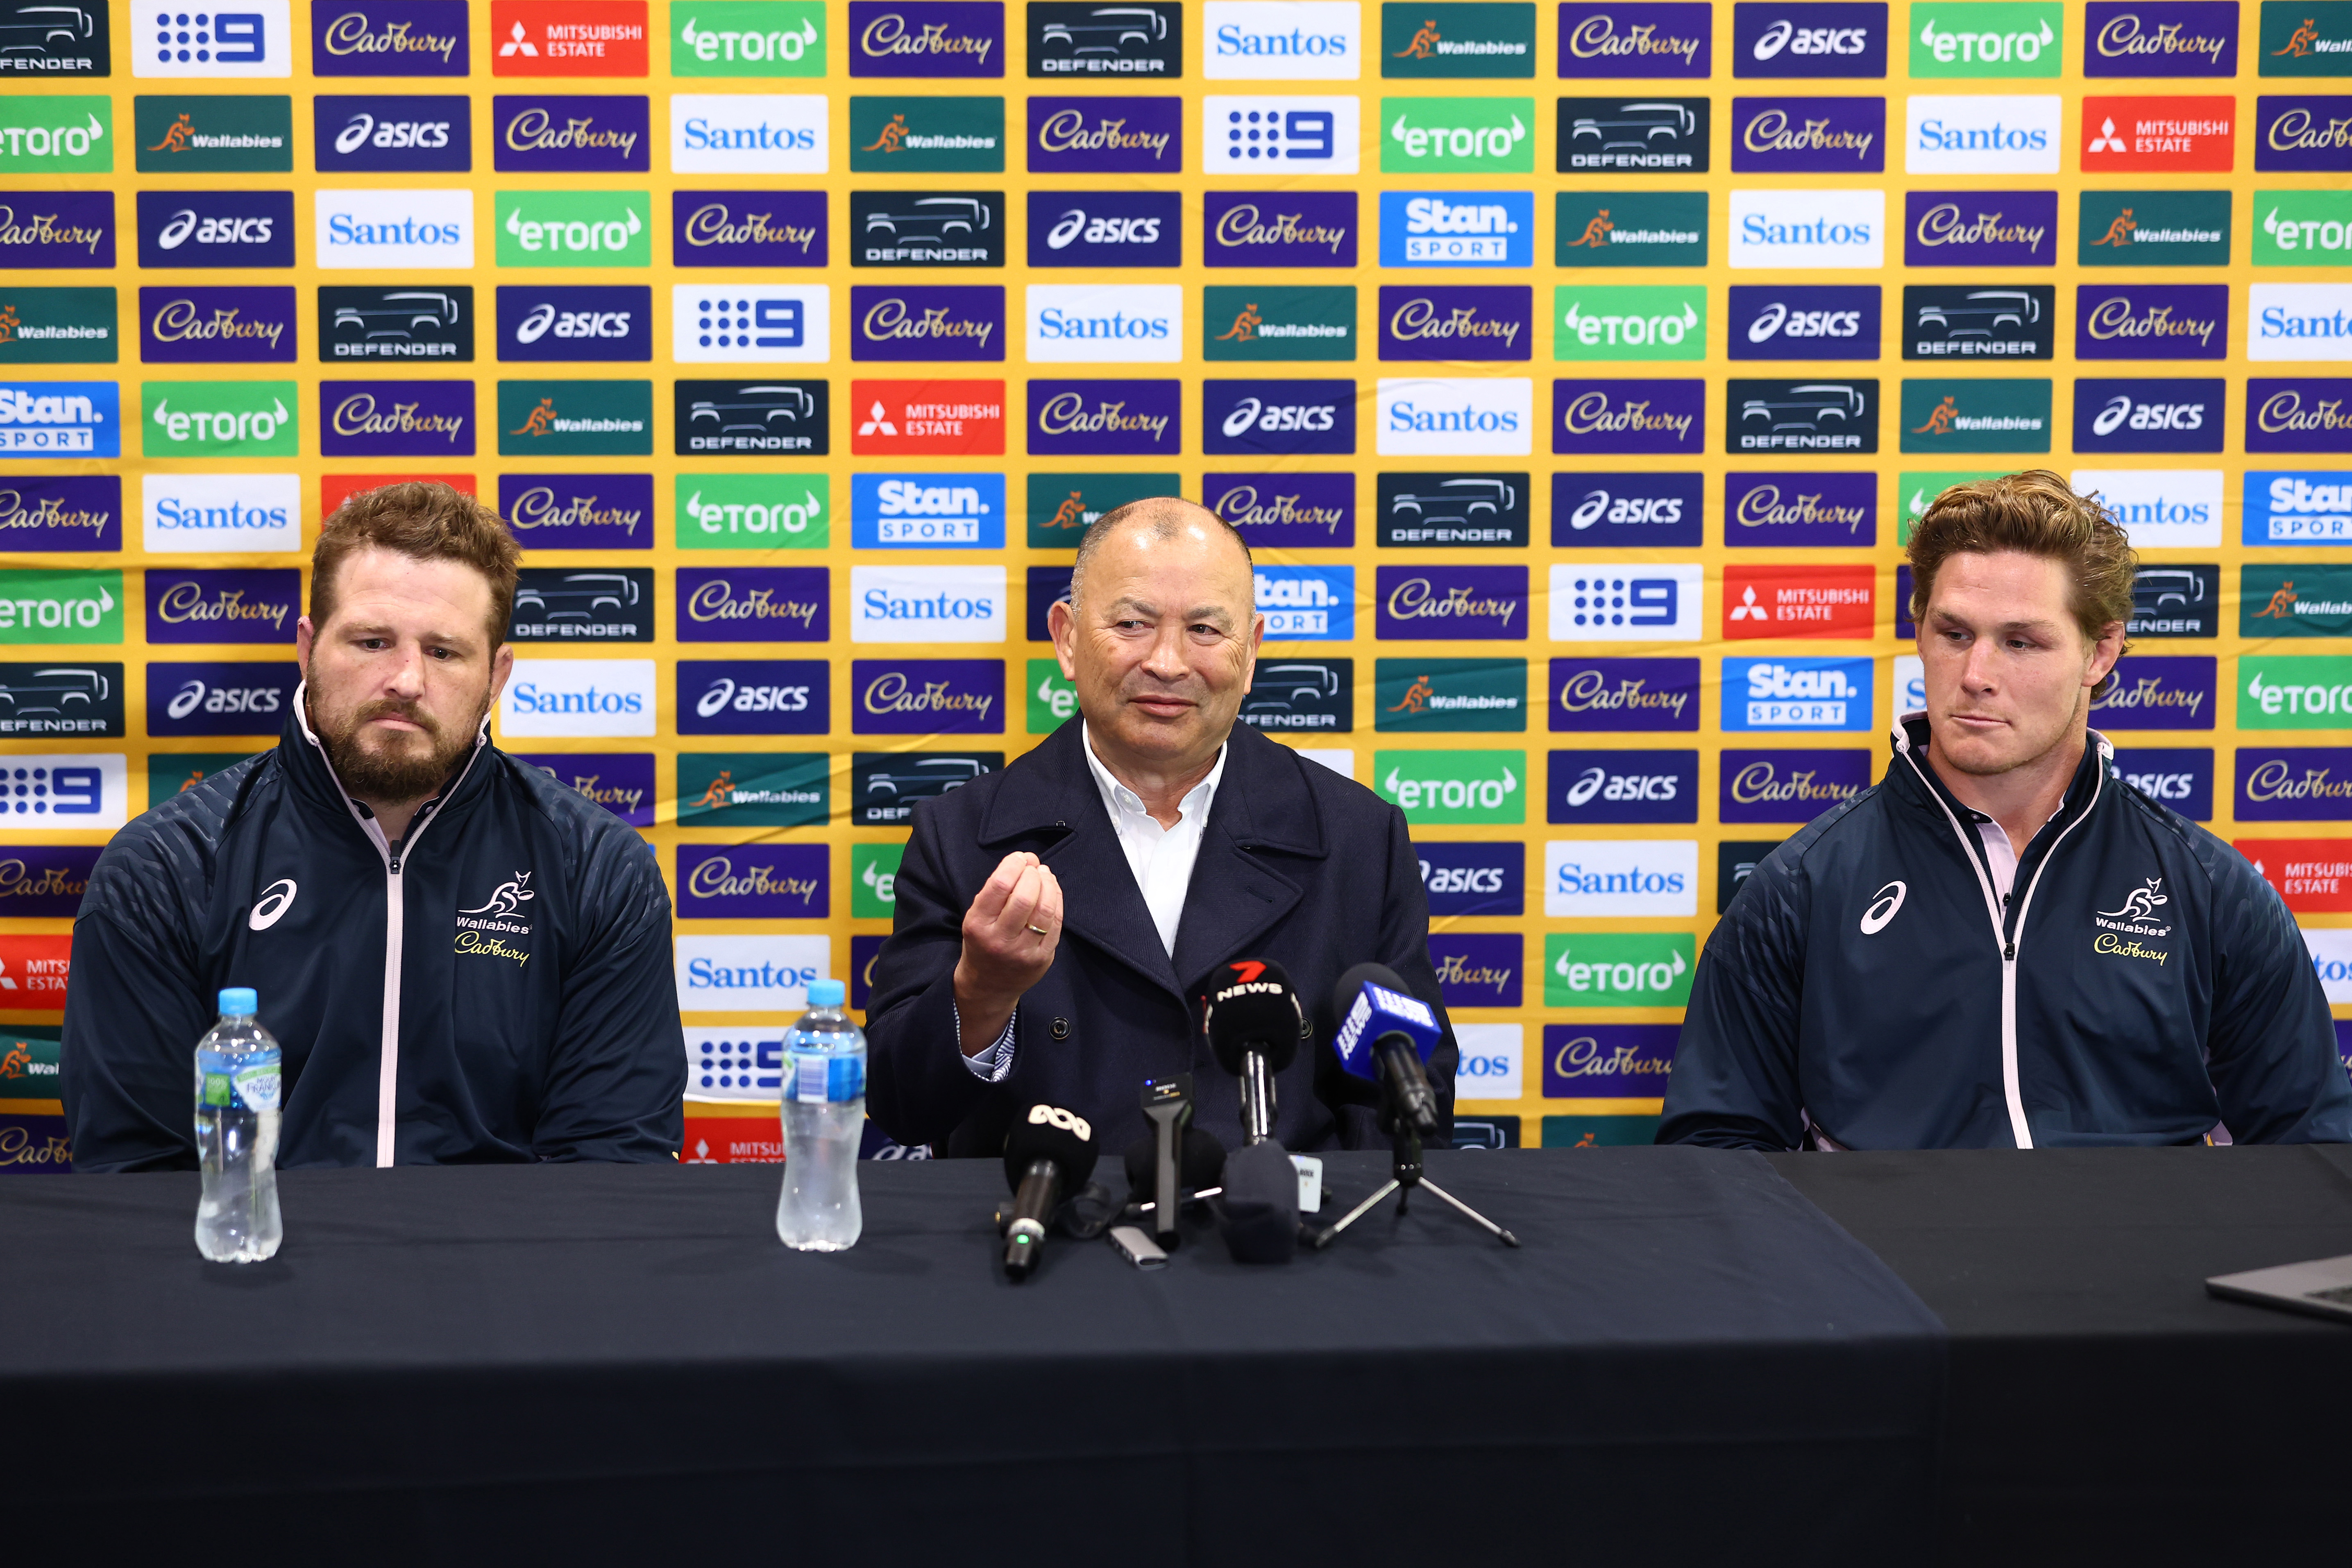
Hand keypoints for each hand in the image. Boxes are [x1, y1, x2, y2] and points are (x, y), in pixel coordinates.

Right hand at [953, 851, 1062, 1055]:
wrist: (988, 986)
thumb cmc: (982, 943)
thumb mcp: (976, 918)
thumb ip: (995, 891)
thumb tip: (1026, 861)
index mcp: (978, 925)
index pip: (999, 886)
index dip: (1014, 864)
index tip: (1020, 858)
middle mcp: (1000, 940)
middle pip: (1025, 897)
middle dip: (1033, 875)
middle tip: (1034, 867)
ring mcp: (1023, 952)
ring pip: (1045, 910)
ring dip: (1049, 885)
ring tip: (1045, 875)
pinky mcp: (1042, 959)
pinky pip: (1056, 924)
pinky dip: (1057, 901)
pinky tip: (1053, 891)